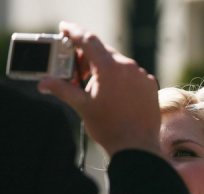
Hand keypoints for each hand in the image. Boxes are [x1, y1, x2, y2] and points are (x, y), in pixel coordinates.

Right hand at [38, 21, 159, 156]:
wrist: (136, 147)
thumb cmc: (109, 128)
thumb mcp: (82, 106)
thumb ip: (62, 89)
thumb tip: (44, 83)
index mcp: (109, 68)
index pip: (88, 40)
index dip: (74, 32)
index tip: (65, 29)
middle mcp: (129, 67)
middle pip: (104, 52)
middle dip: (88, 58)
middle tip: (77, 72)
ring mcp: (142, 76)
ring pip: (119, 64)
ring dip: (106, 69)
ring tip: (97, 88)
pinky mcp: (151, 86)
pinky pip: (133, 75)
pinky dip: (121, 79)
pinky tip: (115, 94)